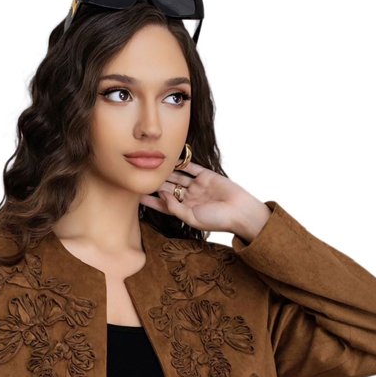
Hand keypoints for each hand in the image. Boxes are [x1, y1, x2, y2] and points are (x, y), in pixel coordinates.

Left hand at [138, 161, 270, 240]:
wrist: (240, 211)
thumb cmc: (217, 220)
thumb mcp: (191, 218)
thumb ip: (175, 208)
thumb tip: (161, 195)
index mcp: (185, 211)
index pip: (163, 205)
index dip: (150, 201)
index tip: (135, 195)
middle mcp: (189, 198)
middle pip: (168, 189)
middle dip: (155, 183)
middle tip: (140, 175)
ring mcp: (197, 186)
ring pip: (177, 177)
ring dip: (165, 171)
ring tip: (151, 164)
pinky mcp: (206, 176)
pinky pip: (191, 167)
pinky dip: (181, 162)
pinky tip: (169, 156)